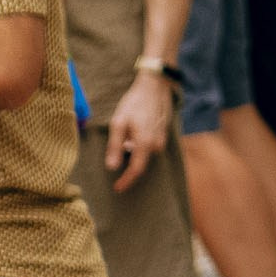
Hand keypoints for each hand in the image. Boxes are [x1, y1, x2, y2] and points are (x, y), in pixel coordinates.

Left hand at [104, 73, 172, 192]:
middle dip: (127, 166)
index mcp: (145, 143)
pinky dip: (139, 146)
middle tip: (114, 159)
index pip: (136, 170)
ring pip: (145, 155)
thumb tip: (112, 167)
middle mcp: (157, 145)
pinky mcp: (163, 134)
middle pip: (141, 164)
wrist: (155, 88)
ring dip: (133, 153)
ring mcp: (162, 140)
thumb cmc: (134, 104)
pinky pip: (149, 147)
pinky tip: (132, 134)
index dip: (126, 181)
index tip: (117, 189)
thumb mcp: (118, 123)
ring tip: (123, 138)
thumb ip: (115, 146)